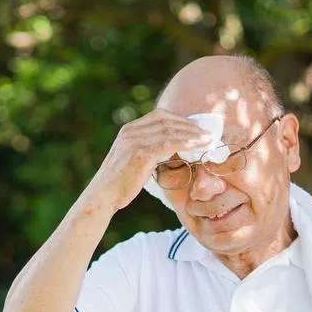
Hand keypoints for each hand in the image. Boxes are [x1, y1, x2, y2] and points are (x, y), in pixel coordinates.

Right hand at [84, 108, 210, 211]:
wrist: (103, 196)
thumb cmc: (119, 184)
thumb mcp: (132, 160)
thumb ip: (148, 151)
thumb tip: (169, 150)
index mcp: (129, 130)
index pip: (159, 115)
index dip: (181, 120)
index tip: (196, 128)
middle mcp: (131, 131)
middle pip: (167, 120)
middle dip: (190, 125)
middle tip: (208, 133)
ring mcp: (134, 141)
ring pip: (170, 130)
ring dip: (192, 133)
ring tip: (209, 139)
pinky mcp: (140, 154)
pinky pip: (168, 143)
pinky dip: (186, 142)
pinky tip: (198, 146)